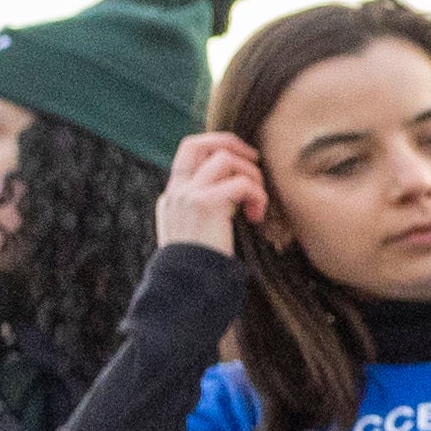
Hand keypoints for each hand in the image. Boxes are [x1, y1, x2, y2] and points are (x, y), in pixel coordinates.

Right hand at [158, 132, 264, 255]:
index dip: (219, 144)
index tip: (244, 156)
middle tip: (256, 163)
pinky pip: (241, 183)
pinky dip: (257, 196)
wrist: (186, 286)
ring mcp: (188, 195)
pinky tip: (256, 217)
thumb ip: (210, 208)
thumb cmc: (201, 267)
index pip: (190, 150)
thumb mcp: (198, 232)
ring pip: (225, 159)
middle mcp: (177, 191)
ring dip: (252, 177)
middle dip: (233, 144)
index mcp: (174, 195)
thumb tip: (238, 193)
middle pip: (201, 143)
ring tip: (257, 204)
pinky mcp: (205, 204)